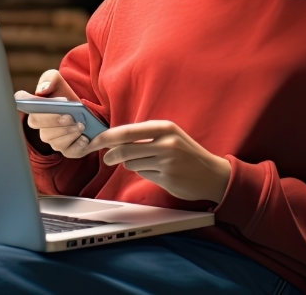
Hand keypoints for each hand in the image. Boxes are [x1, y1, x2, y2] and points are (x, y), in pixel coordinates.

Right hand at [14, 69, 90, 157]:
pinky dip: (79, 144)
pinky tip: (85, 138)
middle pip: (37, 123)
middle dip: (53, 119)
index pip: (21, 100)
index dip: (26, 100)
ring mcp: (53, 140)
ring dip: (68, 132)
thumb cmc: (69, 98)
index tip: (40, 98)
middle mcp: (40, 125)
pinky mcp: (68, 150)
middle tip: (70, 116)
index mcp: (35, 106)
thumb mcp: (61, 83)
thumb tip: (42, 90)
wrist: (90, 113)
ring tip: (81, 125)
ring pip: (53, 141)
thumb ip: (50, 79)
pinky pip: (70, 151)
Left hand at [85, 120, 230, 202]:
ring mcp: (166, 161)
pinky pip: (143, 174)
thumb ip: (144, 136)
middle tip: (108, 158)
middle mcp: (165, 142)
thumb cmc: (187, 153)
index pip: (126, 131)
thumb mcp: (169, 136)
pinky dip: (145, 173)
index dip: (106, 137)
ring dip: (132, 164)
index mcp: (164, 127)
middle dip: (111, 155)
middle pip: (124, 149)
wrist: (212, 174)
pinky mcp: (167, 178)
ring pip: (132, 163)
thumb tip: (113, 140)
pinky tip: (159, 172)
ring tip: (149, 163)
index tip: (93, 142)